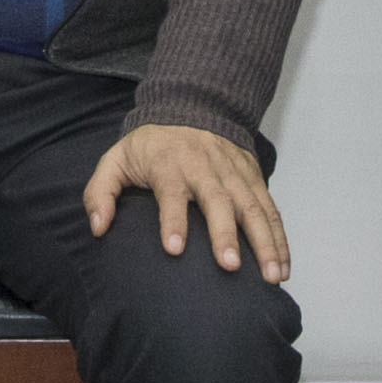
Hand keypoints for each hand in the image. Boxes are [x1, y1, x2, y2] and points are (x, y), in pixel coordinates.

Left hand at [83, 121, 291, 277]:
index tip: (174, 249)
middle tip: (230, 266)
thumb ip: (101, 192)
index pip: (171, 192)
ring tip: (271, 276)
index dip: (172, 220)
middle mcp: (205, 167)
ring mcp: (234, 173)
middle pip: (219, 201)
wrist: (191, 106)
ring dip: (264, 242)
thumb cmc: (151, 145)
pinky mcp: (253, 178)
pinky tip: (283, 267)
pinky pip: (270, 210)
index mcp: (169, 163)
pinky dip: (280, 239)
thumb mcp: (116, 159)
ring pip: (253, 207)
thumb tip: (98, 228)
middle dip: (225, 234)